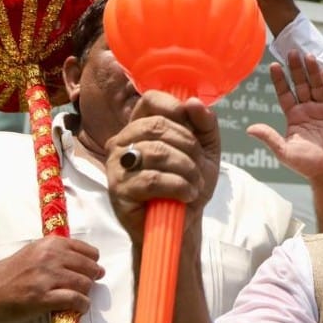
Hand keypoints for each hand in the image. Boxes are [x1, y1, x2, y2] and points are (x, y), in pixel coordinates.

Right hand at [0, 236, 102, 322]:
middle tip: (85, 287)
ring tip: (79, 299)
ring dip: (86, 294)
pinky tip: (79, 308)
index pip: (88, 251)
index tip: (89, 271)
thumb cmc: (7, 274)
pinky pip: (75, 300)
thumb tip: (82, 262)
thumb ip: (55, 253)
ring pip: (85, 284)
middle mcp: (50, 257)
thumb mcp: (33, 253)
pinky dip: (82, 306)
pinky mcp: (43, 297)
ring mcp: (47, 277)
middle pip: (90, 268)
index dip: (92, 263)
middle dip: (91, 279)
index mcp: (50, 244)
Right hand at [105, 91, 221, 245]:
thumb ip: (204, 125)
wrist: (181, 223)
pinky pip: (151, 179)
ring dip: (186, 169)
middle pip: (156, 126)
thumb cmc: (188, 184)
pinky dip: (177, 186)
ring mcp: (116, 166)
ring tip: (195, 184)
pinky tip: (186, 195)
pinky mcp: (118, 190)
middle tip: (199, 167)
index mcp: (140, 127)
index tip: (193, 130)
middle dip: (188, 146)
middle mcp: (122, 142)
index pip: (150, 100)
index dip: (175, 108)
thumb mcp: (205, 151)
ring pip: (156, 152)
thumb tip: (193, 102)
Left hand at [247, 50, 322, 185]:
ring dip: (313, 72)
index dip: (280, 80)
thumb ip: (269, 137)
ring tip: (309, 56)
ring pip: (318, 86)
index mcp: (294, 116)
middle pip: (302, 84)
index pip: (285, 93)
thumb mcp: (284, 151)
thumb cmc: (306, 164)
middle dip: (297, 69)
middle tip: (292, 52)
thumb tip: (249, 129)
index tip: (274, 65)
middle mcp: (308, 109)